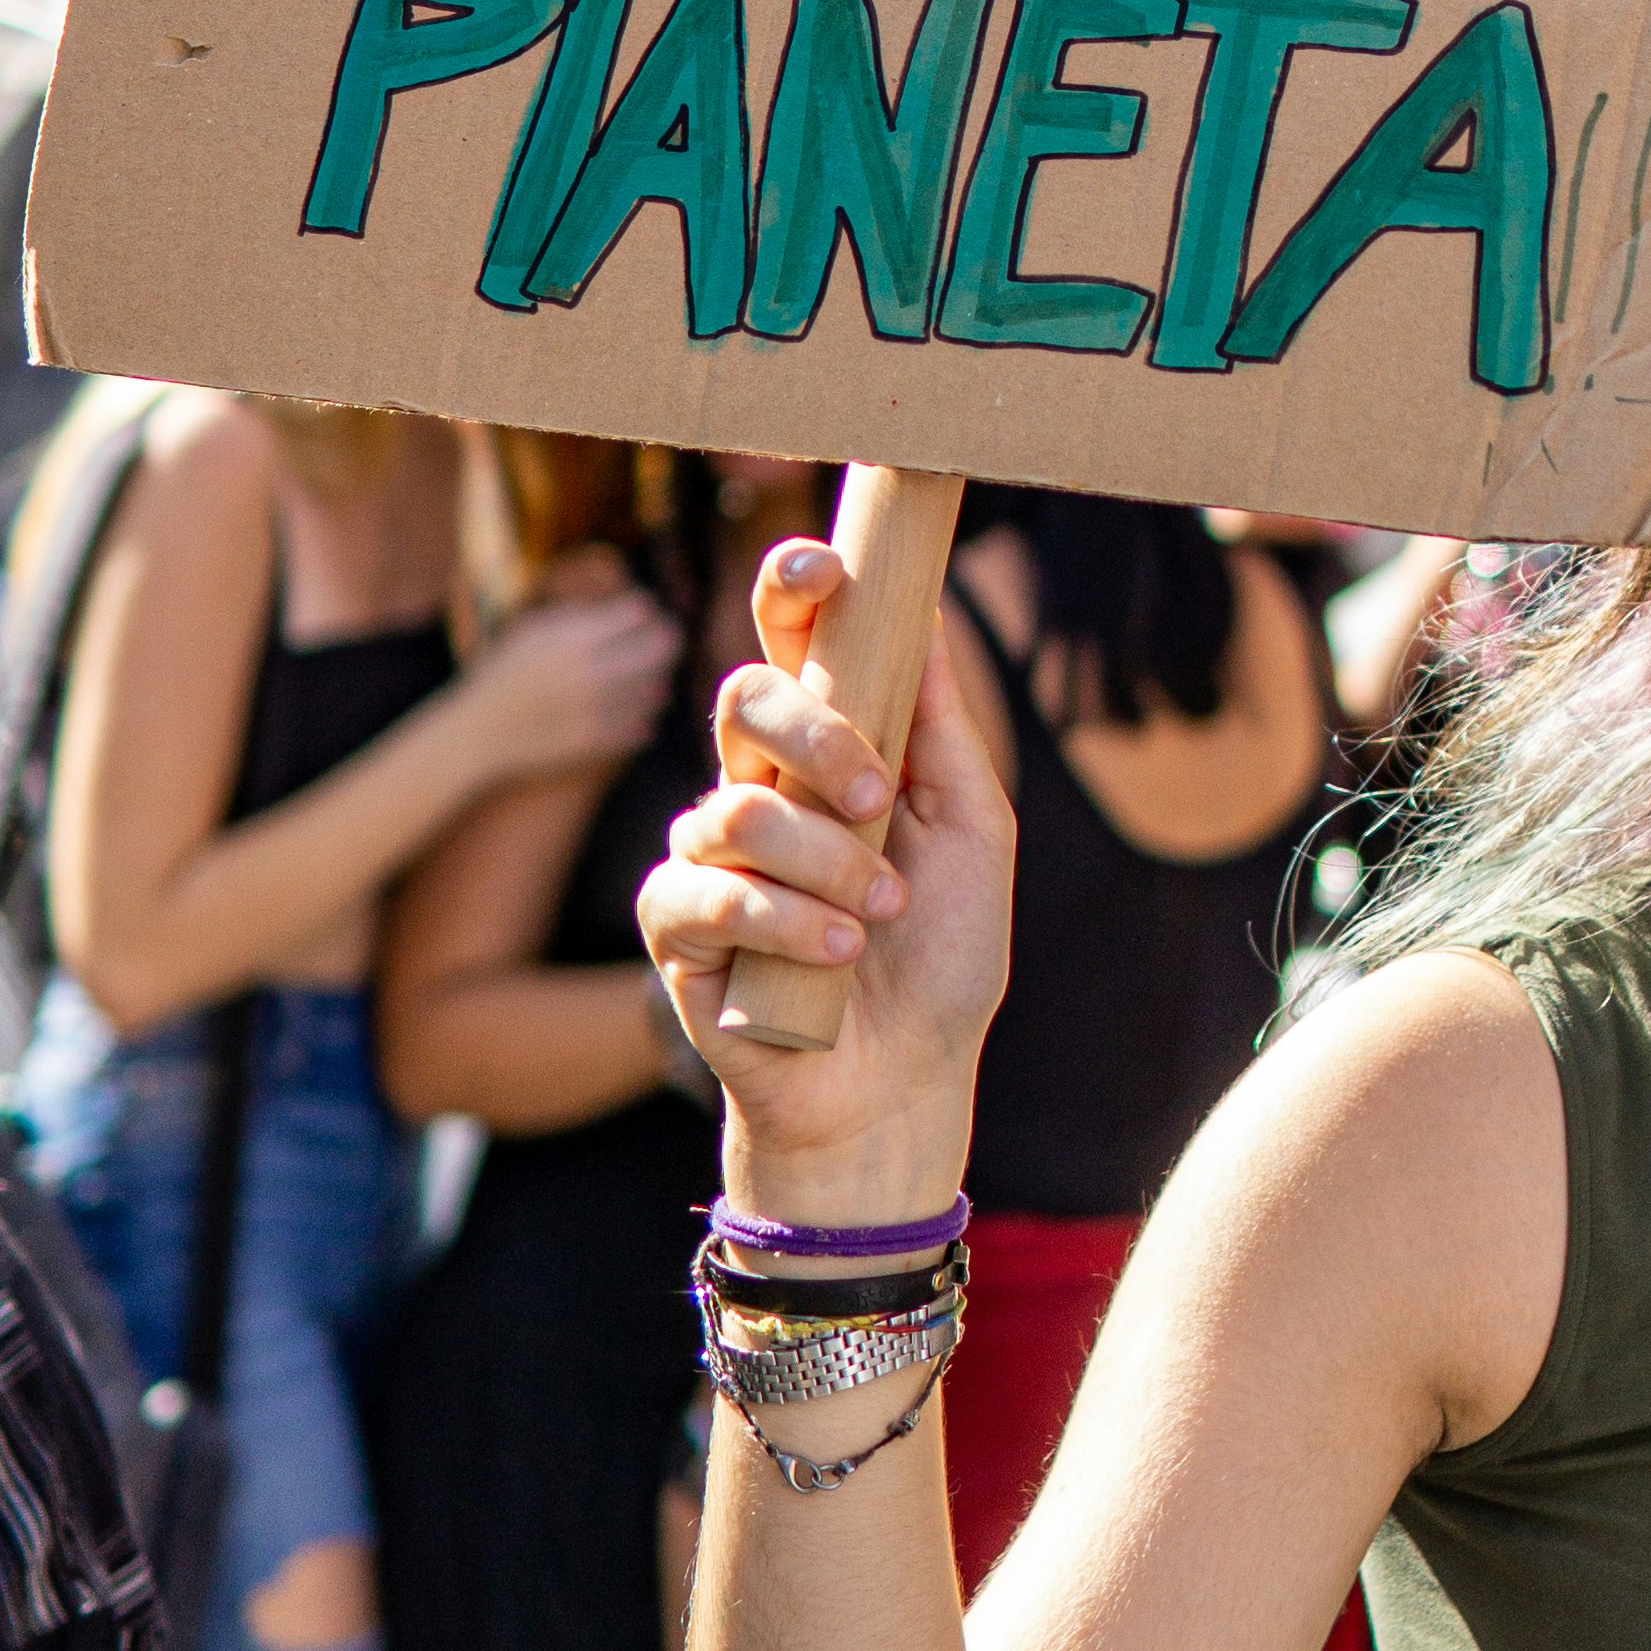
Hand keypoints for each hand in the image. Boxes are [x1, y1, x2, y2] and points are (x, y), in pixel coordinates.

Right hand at [455, 585, 680, 775]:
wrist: (481, 729)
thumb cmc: (506, 672)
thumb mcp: (533, 630)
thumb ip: (579, 616)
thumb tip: (636, 608)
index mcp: (571, 638)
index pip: (637, 613)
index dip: (646, 610)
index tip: (645, 613)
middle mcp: (587, 671)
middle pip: (658, 649)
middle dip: (668, 639)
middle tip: (667, 639)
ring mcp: (594, 709)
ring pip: (656, 688)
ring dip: (658, 678)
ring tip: (649, 674)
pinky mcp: (595, 741)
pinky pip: (642, 724)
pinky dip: (644, 713)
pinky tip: (637, 705)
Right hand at [638, 537, 1013, 1192]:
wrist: (903, 1084)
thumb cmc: (940, 959)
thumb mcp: (973, 833)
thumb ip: (944, 729)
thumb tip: (926, 613)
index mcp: (828, 753)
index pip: (792, 648)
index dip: (791, 591)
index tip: (821, 566)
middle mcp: (758, 787)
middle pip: (744, 698)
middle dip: (814, 734)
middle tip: (876, 795)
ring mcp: (710, 855)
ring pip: (734, 805)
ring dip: (825, 862)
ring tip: (878, 915)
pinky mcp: (676, 927)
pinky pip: (706, 890)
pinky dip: (785, 921)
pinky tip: (837, 956)